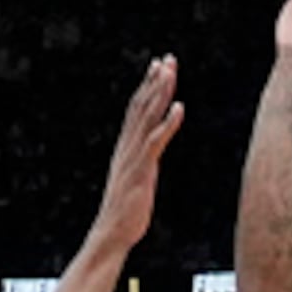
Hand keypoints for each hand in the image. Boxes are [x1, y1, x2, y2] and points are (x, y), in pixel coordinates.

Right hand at [85, 54, 183, 256]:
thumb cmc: (124, 212)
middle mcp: (128, 146)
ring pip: (148, 117)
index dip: (147, 86)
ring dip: (160, 92)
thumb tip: (147, 157)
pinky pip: (156, 141)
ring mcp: (134, 156)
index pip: (136, 109)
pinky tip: (179, 107)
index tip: (156, 66)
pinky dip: (168, 123)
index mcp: (126, 147)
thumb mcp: (134, 181)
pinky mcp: (142, 170)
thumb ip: (140, 164)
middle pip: (141, 106)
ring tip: (171, 71)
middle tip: (166, 58)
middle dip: (155, 81)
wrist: (111, 232)